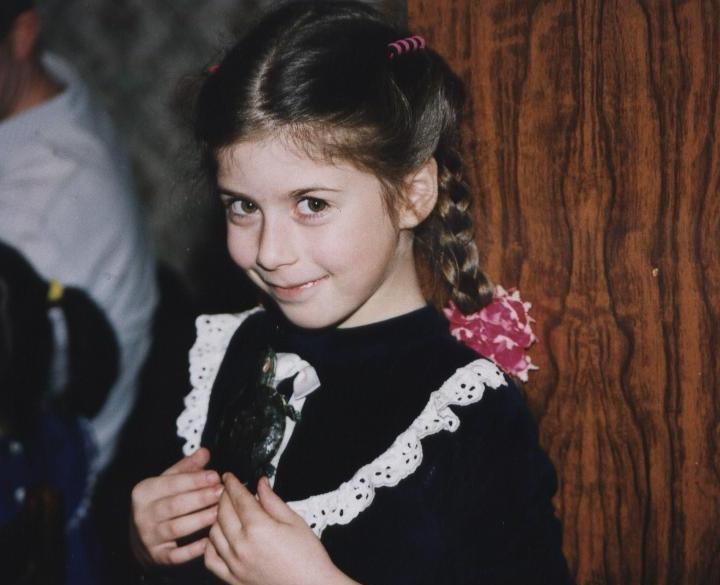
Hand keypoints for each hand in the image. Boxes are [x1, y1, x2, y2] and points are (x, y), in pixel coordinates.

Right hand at [130, 447, 223, 564]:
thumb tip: (204, 452)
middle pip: (175, 505)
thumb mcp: (167, 481)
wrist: (140, 537)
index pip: (171, 483)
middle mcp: (143, 515)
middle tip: (221, 492)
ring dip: (200, 519)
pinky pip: (176, 555)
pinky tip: (209, 540)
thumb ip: (186, 467)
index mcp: (144, 492)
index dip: (194, 480)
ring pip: (177, 528)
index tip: (215, 476)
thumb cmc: (159, 502)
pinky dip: (193, 549)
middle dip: (201, 498)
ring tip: (220, 511)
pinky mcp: (157, 556)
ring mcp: (149, 537)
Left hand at [205, 474, 357, 584]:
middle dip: (224, 496)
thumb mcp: (295, 521)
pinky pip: (211, 559)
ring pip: (213, 533)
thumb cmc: (308, 558)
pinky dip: (211, 545)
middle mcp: (242, 546)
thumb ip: (273, 501)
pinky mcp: (233, 579)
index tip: (230, 476)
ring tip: (227, 512)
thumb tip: (261, 484)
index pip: (238, 498)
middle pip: (222, 512)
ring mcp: (235, 565)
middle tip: (230, 489)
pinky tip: (220, 537)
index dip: (232, 483)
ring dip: (217, 518)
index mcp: (258, 528)